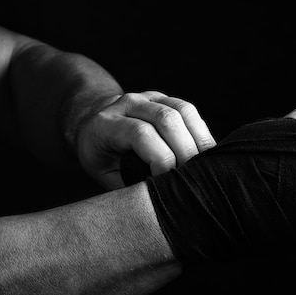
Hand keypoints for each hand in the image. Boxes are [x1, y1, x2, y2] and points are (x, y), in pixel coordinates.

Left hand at [76, 91, 215, 188]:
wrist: (92, 124)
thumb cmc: (99, 156)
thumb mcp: (103, 173)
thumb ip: (127, 182)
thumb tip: (158, 196)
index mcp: (106, 123)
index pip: (141, 134)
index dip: (161, 159)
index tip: (166, 181)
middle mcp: (128, 104)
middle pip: (167, 119)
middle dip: (185, 151)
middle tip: (192, 178)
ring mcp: (147, 97)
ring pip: (182, 111)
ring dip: (198, 140)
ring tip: (203, 166)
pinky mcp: (164, 99)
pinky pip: (189, 110)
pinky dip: (200, 132)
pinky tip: (203, 152)